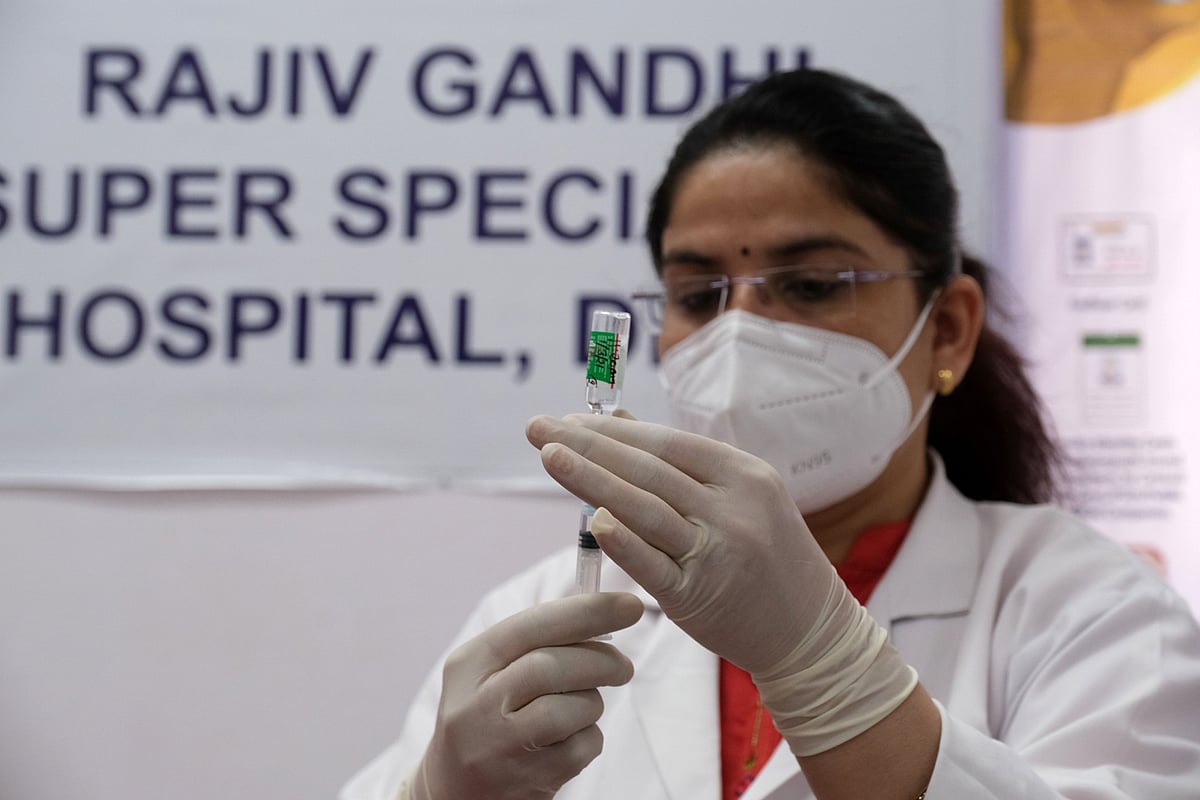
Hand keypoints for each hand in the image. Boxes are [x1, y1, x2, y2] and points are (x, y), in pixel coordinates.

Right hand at [413, 592, 643, 799]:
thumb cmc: (488, 716)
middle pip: (553, 666)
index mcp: (468, 665)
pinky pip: (580, 748)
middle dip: (602, 660)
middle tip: (623, 666)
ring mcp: (498, 748)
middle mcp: (475, 705)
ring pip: (572, 708)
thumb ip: (536, 641)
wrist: (456, 790)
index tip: (630, 605)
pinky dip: (590, 738)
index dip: (586, 611)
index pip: (531, 626)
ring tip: (583, 707)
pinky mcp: (525, 782)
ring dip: (592, 703)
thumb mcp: (490, 672)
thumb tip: (604, 612)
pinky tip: (572, 739)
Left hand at [526, 412, 826, 674]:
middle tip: (538, 428)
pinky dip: (624, 543)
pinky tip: (594, 521)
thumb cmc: (766, 554)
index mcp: (743, 474)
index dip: (614, 430)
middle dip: (587, 445)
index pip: (667, 443)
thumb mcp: (740, 496)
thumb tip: (619, 423)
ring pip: (645, 509)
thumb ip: (681, 464)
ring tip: (549, 457)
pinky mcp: (700, 598)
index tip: (567, 419)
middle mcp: (732, 508)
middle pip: (648, 469)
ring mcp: (718, 553)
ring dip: (591, 480)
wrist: (809, 629)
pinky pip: (654, 566)